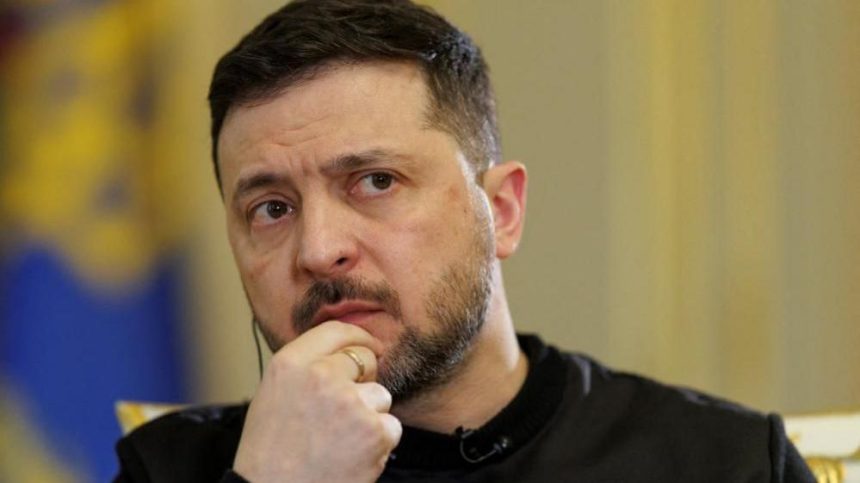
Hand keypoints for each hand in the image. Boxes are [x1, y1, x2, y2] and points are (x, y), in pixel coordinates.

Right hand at [233, 321, 401, 481]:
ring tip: (341, 441)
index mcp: (290, 364)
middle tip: (345, 411)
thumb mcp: (273, 395)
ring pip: (380, 394)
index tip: (369, 345)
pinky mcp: (374, 430)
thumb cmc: (270, 454)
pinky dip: (379, 442)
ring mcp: (350, 402)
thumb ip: (305, 368)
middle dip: (364, 380)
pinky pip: (391, 426)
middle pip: (364, 359)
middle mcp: (321, 376)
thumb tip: (342, 352)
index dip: (358, 336)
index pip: (335, 331)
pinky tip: (352, 456)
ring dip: (371, 415)